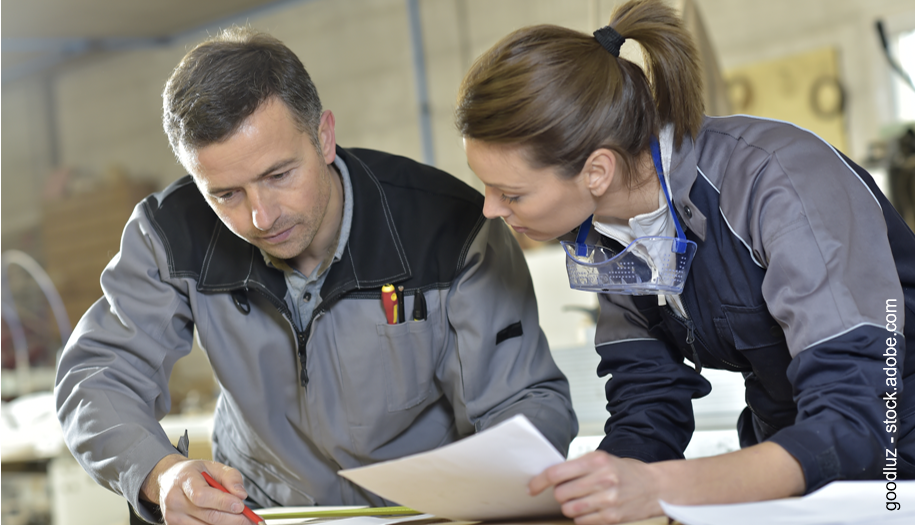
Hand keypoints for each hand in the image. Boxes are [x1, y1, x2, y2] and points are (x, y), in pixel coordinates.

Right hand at [141, 454, 252, 523]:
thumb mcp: (214, 466)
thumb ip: (231, 477)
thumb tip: (241, 495)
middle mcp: (175, 500)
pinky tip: (227, 522)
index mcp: (184, 480)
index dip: (223, 502)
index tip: (241, 506)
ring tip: (242, 521)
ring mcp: (172, 516)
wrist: (169, 479)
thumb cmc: (195, 473)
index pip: (202, 496)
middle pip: (207, 516)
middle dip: (233, 519)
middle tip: (251, 520)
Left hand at [529, 451, 662, 524]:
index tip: (533, 487)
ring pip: (569, 509)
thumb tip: (550, 476)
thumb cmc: (625, 472)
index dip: (540, 481)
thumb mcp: (602, 459)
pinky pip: (581, 521)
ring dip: (570, 506)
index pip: (557, 473)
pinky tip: (592, 508)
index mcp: (596, 461)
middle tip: (570, 490)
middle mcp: (602, 479)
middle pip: (561, 493)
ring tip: (582, 499)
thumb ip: (577, 466)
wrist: (654, 487)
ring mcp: (607, 500)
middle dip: (560, 494)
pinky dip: (581, 516)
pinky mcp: (611, 517)